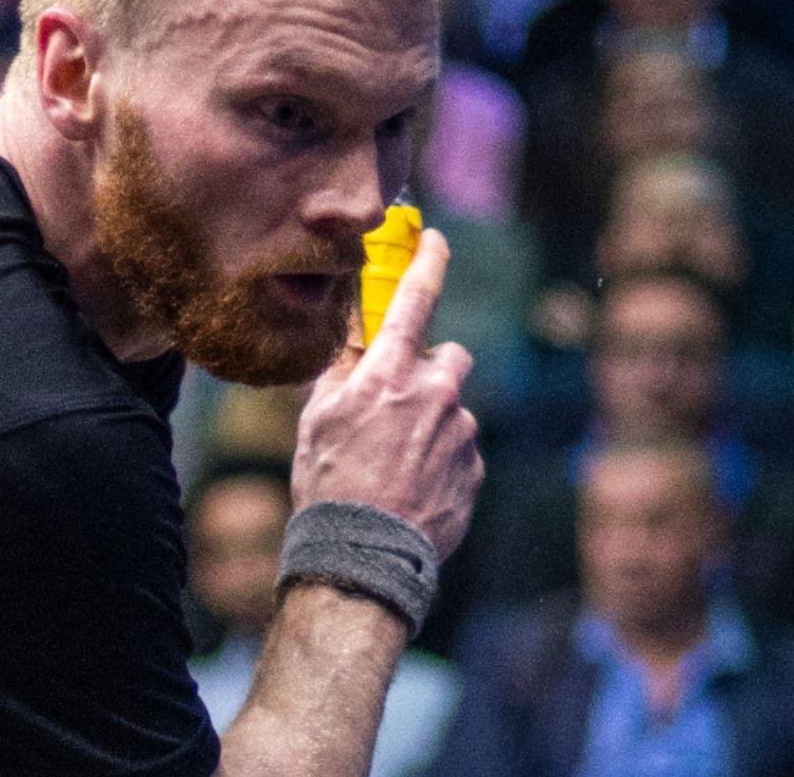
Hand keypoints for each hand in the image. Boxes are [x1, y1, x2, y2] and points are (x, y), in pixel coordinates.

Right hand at [291, 228, 482, 560]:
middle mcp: (435, 394)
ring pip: (455, 408)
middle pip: (451, 356)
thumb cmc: (329, 483)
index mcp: (390, 374)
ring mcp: (461, 432)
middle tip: (405, 401)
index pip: (416, 299)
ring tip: (400, 463)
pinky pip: (462, 449)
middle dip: (433, 369)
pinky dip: (443, 460)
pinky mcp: (476, 469)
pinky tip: (414, 487)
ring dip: (435, 423)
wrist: (363, 555)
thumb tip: (352, 346)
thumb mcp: (317, 418)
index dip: (428, 261)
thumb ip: (341, 373)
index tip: (436, 239)